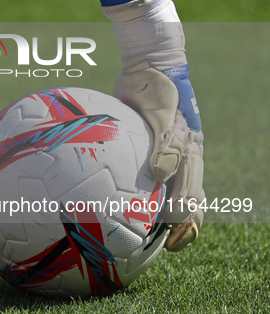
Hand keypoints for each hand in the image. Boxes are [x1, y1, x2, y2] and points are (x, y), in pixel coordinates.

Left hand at [114, 62, 204, 251]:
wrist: (148, 65)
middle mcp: (182, 156)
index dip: (188, 222)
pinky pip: (144, 171)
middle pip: (186, 198)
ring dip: (160, 212)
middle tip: (165, 247)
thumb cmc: (158, 87)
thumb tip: (161, 178)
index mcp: (191, 153)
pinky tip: (119, 201)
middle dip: (179, 226)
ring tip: (142, 233)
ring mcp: (165, 151)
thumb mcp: (163, 112)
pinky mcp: (147, 145)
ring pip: (166, 189)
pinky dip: (139, 190)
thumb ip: (165, 142)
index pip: (194, 196)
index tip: (175, 242)